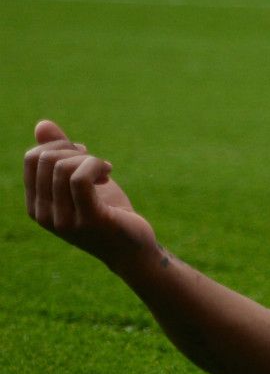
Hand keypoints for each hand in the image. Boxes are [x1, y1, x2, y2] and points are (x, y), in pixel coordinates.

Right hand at [23, 120, 156, 269]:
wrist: (133, 248)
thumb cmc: (108, 212)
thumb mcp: (82, 180)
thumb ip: (61, 154)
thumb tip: (41, 124)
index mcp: (36, 204)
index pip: (32, 158)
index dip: (60, 146)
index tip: (83, 156)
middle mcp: (43, 214)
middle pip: (45, 159)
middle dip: (74, 151)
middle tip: (96, 164)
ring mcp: (63, 219)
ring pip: (62, 167)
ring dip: (90, 159)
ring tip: (106, 170)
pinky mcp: (88, 220)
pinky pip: (80, 178)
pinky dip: (96, 165)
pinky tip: (109, 173)